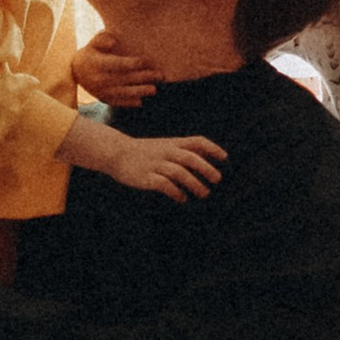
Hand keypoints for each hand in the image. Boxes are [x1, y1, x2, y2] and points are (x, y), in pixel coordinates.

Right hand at [74, 31, 159, 107]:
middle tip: (159, 75)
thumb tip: (112, 42)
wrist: (75, 72)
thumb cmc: (91, 53)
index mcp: (98, 64)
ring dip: (139, 91)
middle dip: (143, 77)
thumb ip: (102, 39)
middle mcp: (100, 79)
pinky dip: (128, 103)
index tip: (147, 60)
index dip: (133, 63)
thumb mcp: (93, 43)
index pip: (118, 64)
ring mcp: (101, 91)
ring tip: (154, 90)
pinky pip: (117, 102)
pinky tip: (140, 102)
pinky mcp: (103, 99)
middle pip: (124, 78)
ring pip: (123, 92)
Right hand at [104, 133, 226, 200]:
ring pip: (179, 172)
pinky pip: (164, 184)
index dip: (211, 148)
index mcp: (172, 143)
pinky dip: (176, 192)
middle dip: (205, 168)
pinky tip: (182, 198)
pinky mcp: (145, 177)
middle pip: (190, 158)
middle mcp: (165, 152)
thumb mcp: (166, 145)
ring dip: (194, 183)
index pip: (196, 141)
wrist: (116, 152)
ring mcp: (155, 164)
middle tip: (217, 179)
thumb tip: (209, 156)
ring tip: (204, 193)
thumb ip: (185, 150)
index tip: (224, 158)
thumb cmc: (145, 151)